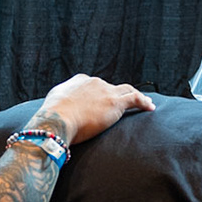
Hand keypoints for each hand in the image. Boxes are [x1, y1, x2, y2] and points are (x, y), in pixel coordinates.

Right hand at [36, 74, 154, 143]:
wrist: (57, 119)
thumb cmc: (51, 118)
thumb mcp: (52, 105)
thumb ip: (60, 105)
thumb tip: (58, 114)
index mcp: (78, 81)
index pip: (94, 85)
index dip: (101, 93)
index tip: (103, 101)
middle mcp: (93, 82)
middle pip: (110, 88)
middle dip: (117, 95)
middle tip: (125, 103)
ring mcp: (105, 91)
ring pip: (126, 90)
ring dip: (135, 96)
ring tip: (145, 102)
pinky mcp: (115, 102)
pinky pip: (135, 98)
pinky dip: (144, 102)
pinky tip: (150, 108)